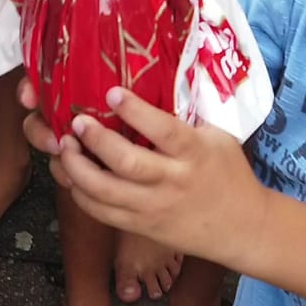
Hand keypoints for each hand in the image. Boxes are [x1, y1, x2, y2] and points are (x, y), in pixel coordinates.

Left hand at [44, 85, 267, 264]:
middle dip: (95, 141)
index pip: (163, 131)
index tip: (111, 93)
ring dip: (77, 168)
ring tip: (64, 147)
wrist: (241, 227)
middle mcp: (172, 181)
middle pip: (126, 163)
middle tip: (76, 122)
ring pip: (105, 192)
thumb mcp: (218, 137)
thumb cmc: (228, 173)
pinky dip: (80, 193)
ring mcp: (153, 207)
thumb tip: (156, 78)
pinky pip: (102, 213)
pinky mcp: (141, 227)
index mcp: (194, 153)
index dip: (135, 111)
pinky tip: (70, 175)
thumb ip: (187, 116)